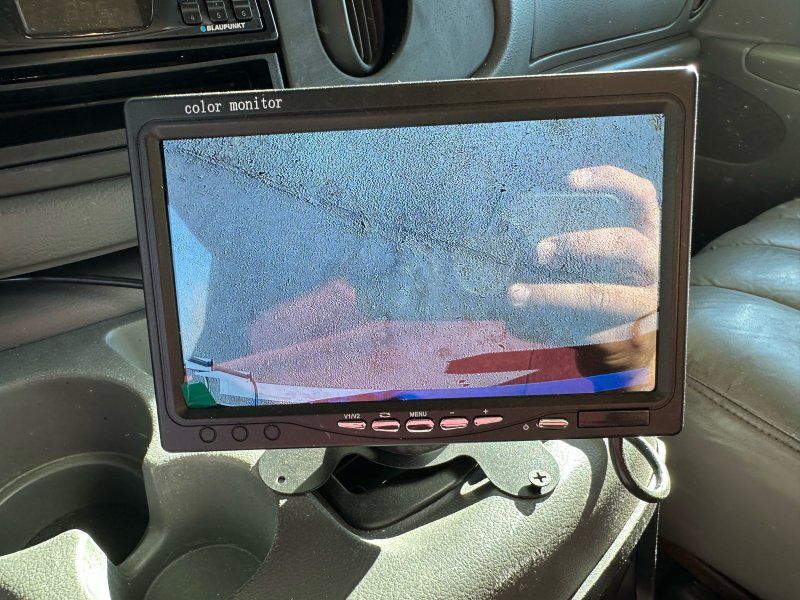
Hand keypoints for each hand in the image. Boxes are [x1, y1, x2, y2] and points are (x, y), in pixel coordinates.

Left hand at [507, 165, 659, 389]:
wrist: (631, 354)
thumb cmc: (611, 293)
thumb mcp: (610, 263)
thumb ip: (582, 246)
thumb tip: (518, 231)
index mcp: (649, 239)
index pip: (641, 197)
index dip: (611, 181)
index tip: (570, 180)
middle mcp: (656, 268)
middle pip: (626, 243)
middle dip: (580, 243)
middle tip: (538, 251)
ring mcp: (645, 305)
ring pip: (603, 296)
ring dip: (554, 294)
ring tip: (516, 294)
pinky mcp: (627, 337)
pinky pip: (586, 330)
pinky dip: (548, 326)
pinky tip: (520, 323)